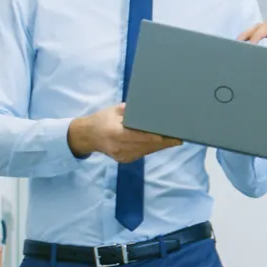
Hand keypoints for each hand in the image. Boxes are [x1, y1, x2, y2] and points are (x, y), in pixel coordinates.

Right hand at [67, 104, 181, 162]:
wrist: (87, 136)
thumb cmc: (102, 119)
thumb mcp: (115, 110)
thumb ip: (132, 110)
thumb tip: (151, 107)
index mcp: (116, 133)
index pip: (141, 136)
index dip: (158, 137)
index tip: (172, 135)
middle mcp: (120, 147)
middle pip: (147, 145)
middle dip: (164, 142)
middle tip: (180, 137)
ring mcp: (122, 156)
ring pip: (147, 151)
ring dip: (160, 146)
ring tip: (175, 139)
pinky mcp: (124, 160)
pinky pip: (142, 154)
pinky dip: (152, 148)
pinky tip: (161, 143)